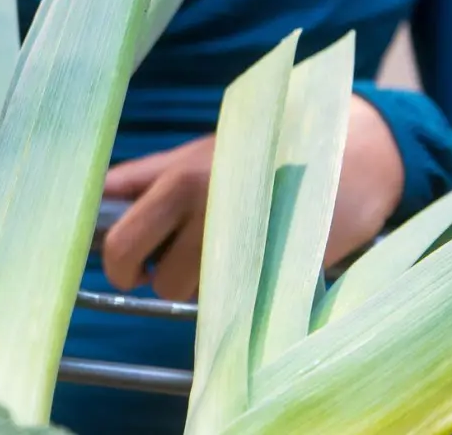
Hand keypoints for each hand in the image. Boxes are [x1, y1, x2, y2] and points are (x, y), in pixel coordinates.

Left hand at [100, 94, 404, 300]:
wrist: (351, 152)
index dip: (115, 258)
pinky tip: (246, 271)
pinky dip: (230, 295)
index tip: (128, 263)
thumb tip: (100, 197)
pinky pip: (228, 300)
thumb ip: (147, 177)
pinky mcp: (272, 267)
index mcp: (178, 178)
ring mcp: (237, 240)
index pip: (118, 236)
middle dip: (142, 278)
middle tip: (158, 273)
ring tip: (219, 259)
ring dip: (194, 286)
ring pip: (183, 291)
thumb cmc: (264, 153)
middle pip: (144, 271)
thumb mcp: (199, 152)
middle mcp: (201, 207)